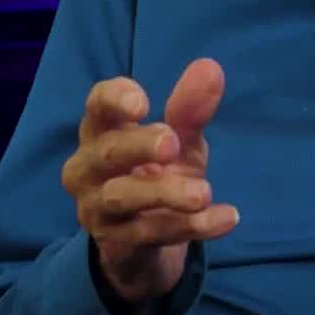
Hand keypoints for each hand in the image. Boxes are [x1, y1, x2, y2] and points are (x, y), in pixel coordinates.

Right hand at [60, 58, 239, 314]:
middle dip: (139, 145)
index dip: (115, 100)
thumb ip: (189, 110)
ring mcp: (97, 209)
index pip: (97, 106)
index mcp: (100, 132)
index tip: (143, 103)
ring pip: (122, 197)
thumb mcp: (178, 143)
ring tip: (204, 192)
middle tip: (173, 143)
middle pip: (106, 151)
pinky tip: (226, 217)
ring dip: (164, 192)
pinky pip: (151, 233)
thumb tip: (211, 68)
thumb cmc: (156, 176)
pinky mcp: (116, 244)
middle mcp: (88, 169)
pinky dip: (190, 226)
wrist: (144, 246)